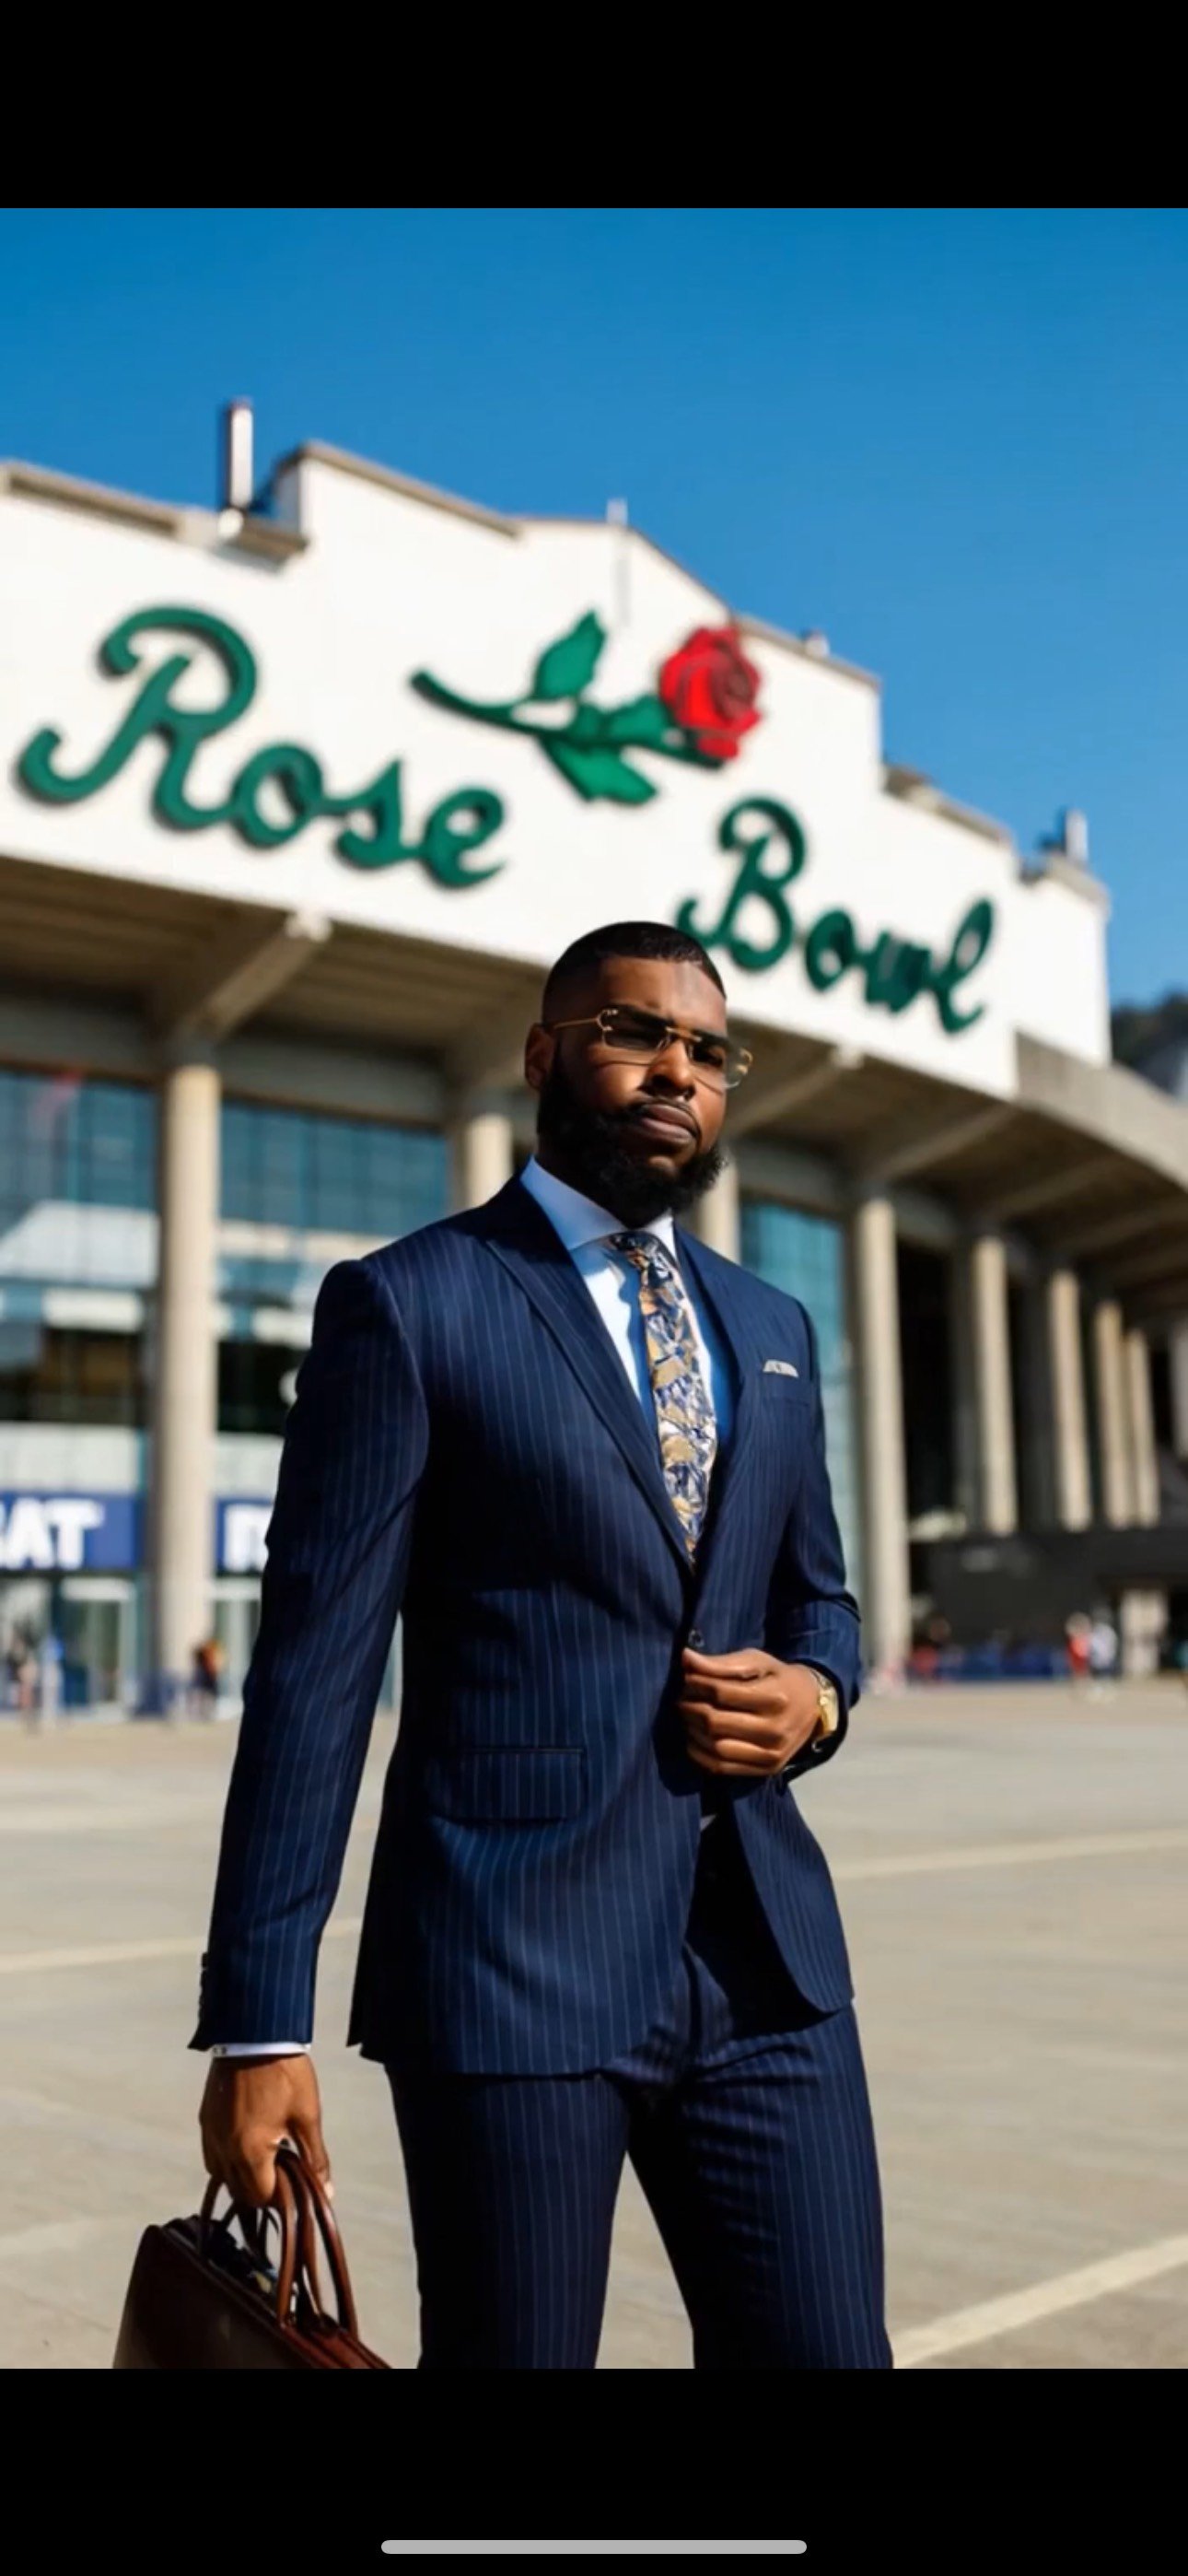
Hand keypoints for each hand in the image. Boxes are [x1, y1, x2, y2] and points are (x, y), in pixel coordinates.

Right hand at [199, 2053, 330, 2210]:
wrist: (254, 2032)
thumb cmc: (285, 2073)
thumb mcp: (306, 2116)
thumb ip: (315, 2158)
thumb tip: (326, 2191)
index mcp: (249, 2151)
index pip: (260, 2197)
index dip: (280, 2199)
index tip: (295, 2185)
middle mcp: (223, 2148)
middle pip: (239, 2192)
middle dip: (261, 2190)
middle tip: (284, 2173)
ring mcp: (210, 2134)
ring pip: (221, 2176)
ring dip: (242, 2177)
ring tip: (266, 2159)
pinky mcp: (205, 2119)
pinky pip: (212, 2155)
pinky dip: (227, 2161)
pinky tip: (246, 2145)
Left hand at [680, 1649, 821, 1776]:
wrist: (812, 1707)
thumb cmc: (779, 1679)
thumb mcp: (757, 1662)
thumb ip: (722, 1663)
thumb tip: (685, 1658)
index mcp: (775, 1696)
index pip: (722, 1692)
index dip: (697, 1684)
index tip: (687, 1679)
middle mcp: (775, 1729)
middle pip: (716, 1722)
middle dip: (691, 1708)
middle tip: (683, 1699)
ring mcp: (771, 1753)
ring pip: (716, 1747)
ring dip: (693, 1732)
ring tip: (687, 1718)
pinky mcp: (766, 1769)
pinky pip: (722, 1767)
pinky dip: (700, 1755)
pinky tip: (694, 1739)